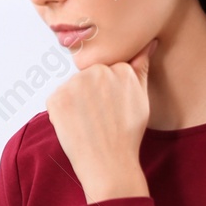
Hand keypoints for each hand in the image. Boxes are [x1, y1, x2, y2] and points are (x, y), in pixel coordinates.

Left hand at [45, 39, 156, 202]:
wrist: (109, 163)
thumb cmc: (127, 134)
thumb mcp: (141, 98)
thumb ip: (141, 67)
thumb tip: (149, 42)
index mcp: (120, 69)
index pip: (107, 70)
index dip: (109, 92)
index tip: (114, 109)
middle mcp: (97, 71)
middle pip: (89, 76)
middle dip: (92, 93)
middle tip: (102, 118)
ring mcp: (75, 84)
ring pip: (73, 88)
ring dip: (76, 102)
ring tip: (89, 124)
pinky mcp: (56, 98)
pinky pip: (57, 100)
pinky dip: (62, 113)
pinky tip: (76, 127)